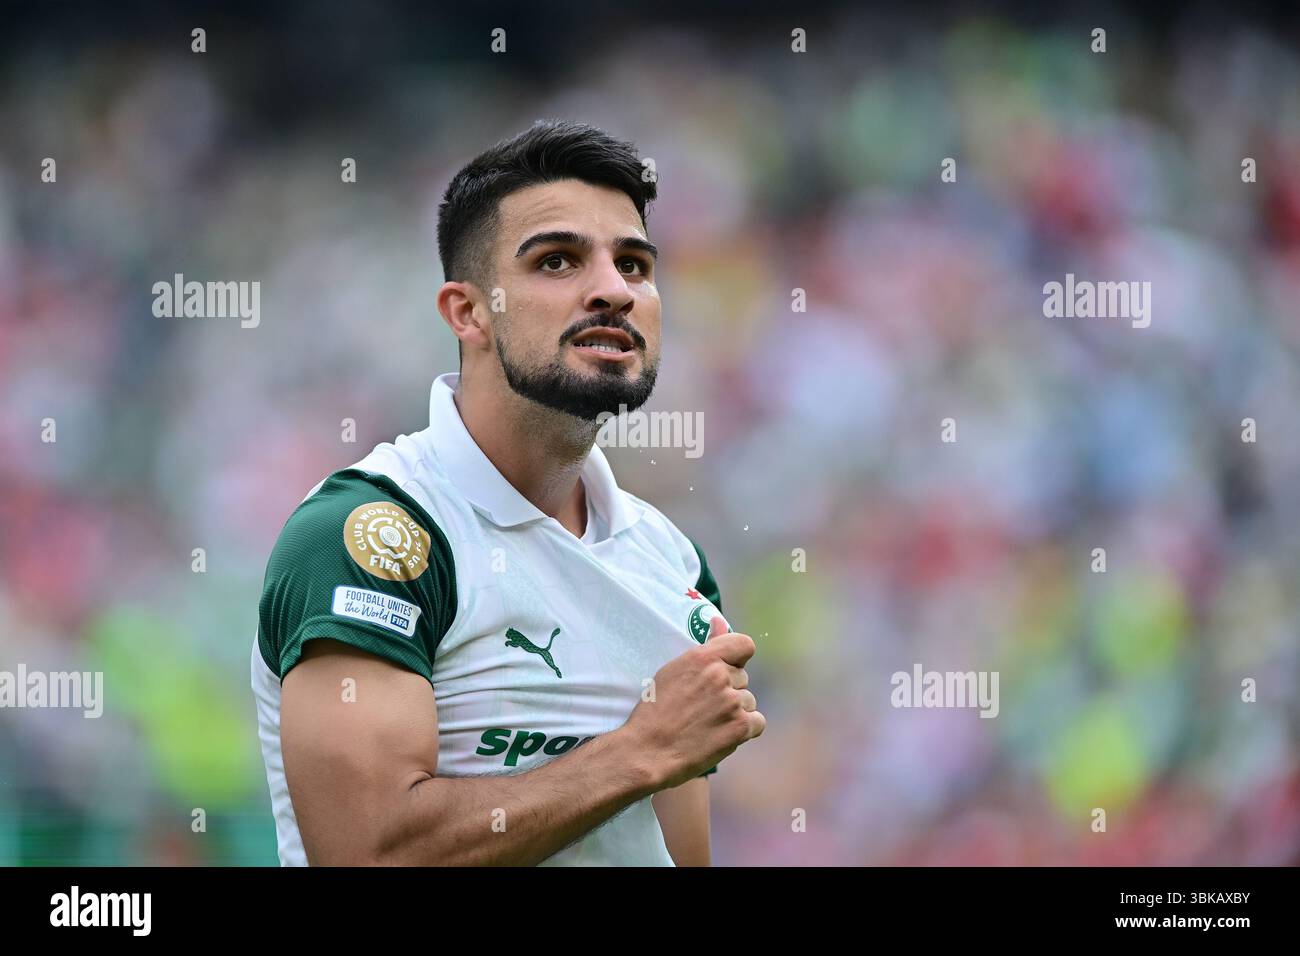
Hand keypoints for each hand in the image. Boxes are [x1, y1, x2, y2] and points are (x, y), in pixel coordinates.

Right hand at [623, 613, 764, 789]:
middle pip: (743, 678)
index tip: (727, 669)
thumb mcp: (674, 670)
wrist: (647, 751)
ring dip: (735, 712)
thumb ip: (704, 646)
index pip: (744, 645)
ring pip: (749, 701)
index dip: (737, 658)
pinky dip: (743, 730)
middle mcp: (720, 676)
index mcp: (703, 658)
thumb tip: (717, 620)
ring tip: (708, 723)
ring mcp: (732, 702)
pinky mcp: (739, 727)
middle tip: (703, 706)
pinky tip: (721, 734)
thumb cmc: (655, 710)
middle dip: (729, 690)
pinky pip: (757, 722)